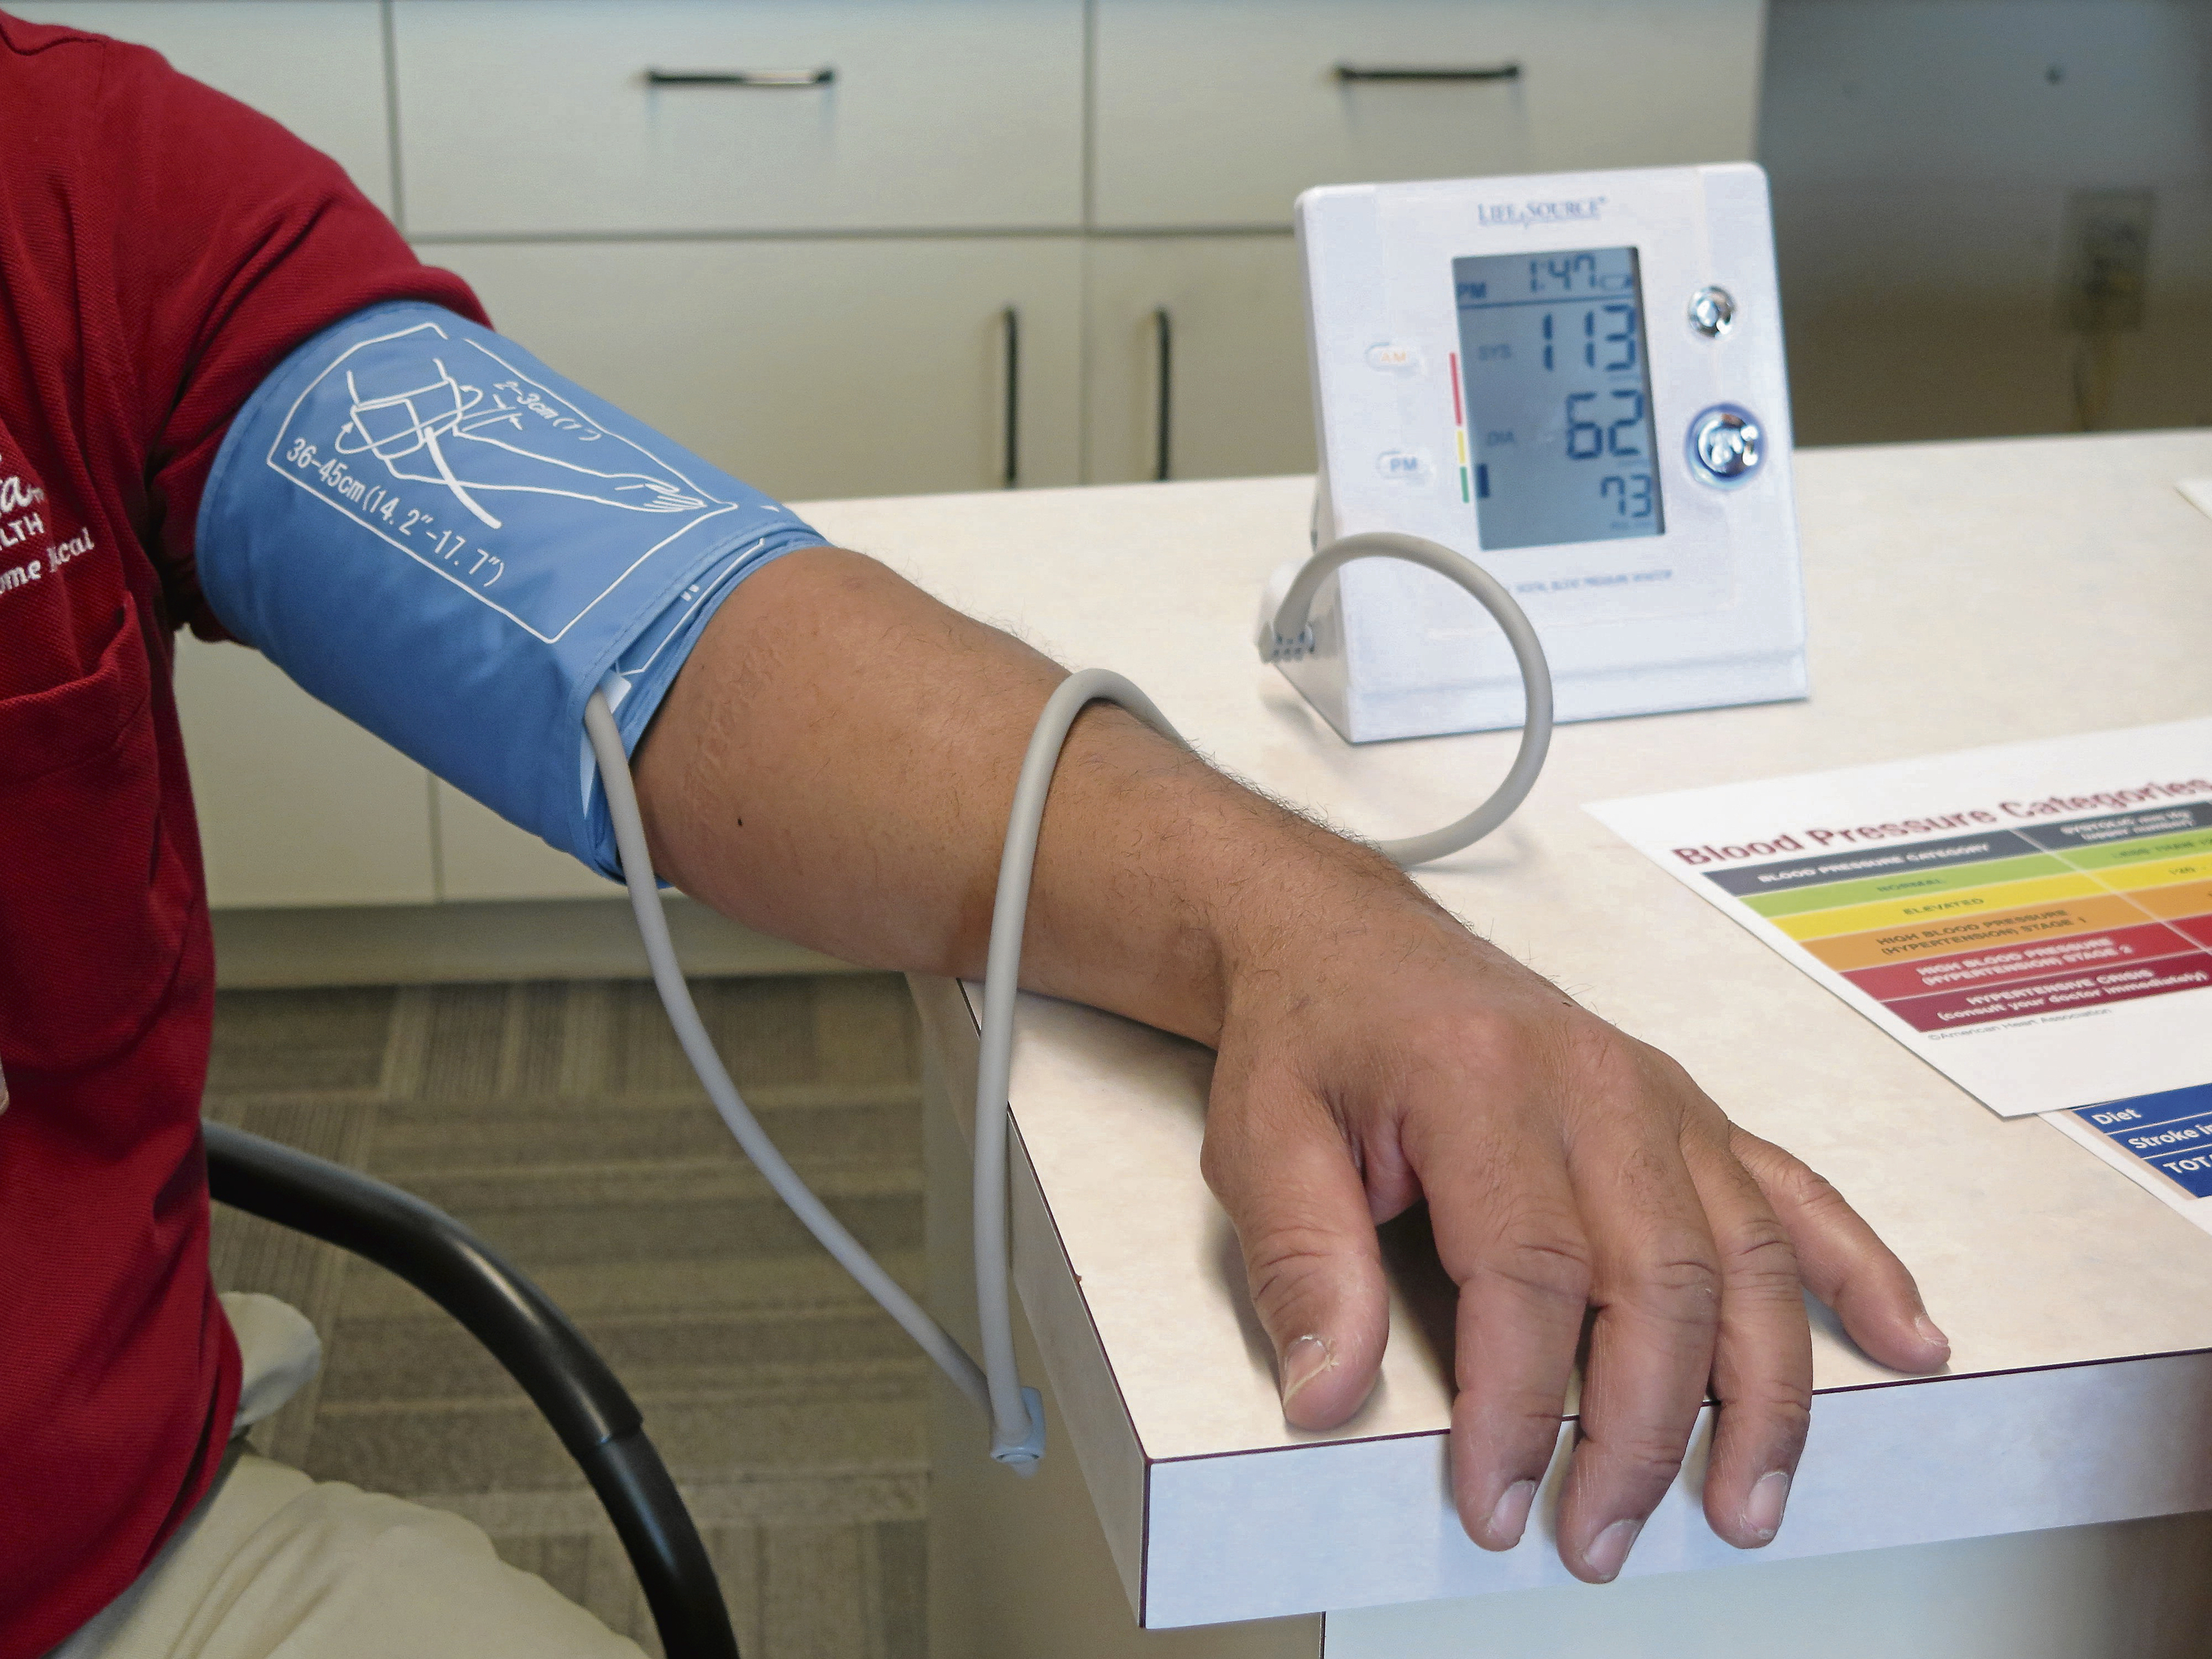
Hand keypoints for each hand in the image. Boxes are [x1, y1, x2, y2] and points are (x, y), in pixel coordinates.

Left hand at [1199, 890, 1948, 1582]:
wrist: (1348, 942)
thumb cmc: (1314, 1032)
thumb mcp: (1261, 1137)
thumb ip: (1301, 1265)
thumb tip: (1327, 1393)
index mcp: (1481, 1082)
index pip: (1526, 1272)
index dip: (1517, 1406)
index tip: (1495, 1499)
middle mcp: (1592, 1084)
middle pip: (1655, 1280)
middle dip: (1638, 1432)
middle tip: (1597, 1534)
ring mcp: (1656, 1095)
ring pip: (1742, 1257)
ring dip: (1757, 1394)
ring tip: (1740, 1502)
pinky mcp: (1686, 1110)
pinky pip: (1793, 1190)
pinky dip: (1857, 1269)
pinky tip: (1906, 1339)